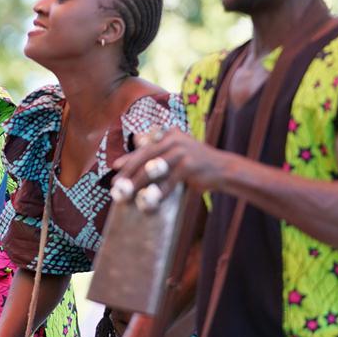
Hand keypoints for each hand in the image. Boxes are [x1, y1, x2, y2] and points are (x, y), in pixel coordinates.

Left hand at [112, 128, 228, 199]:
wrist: (222, 169)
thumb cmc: (194, 163)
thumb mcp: (174, 154)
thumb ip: (154, 155)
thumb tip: (123, 162)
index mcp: (169, 134)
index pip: (144, 147)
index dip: (129, 158)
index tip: (115, 168)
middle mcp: (173, 139)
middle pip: (144, 157)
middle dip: (128, 171)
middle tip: (117, 184)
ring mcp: (181, 151)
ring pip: (153, 169)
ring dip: (138, 183)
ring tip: (127, 194)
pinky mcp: (188, 165)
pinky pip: (168, 182)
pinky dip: (158, 193)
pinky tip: (149, 203)